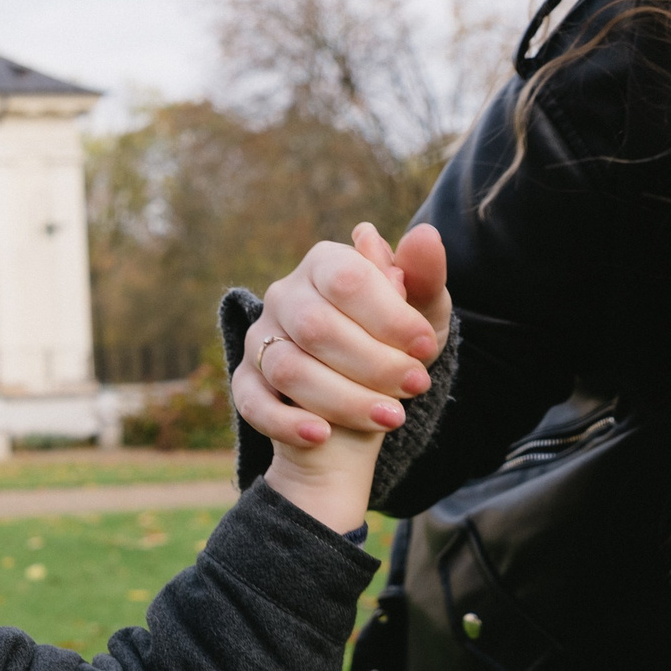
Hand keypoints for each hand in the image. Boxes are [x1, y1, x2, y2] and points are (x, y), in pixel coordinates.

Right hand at [233, 222, 452, 447]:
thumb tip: (424, 235)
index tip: (425, 347)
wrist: (369, 399)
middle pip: (317, 327)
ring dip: (343, 398)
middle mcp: (284, 296)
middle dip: (374, 362)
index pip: (348, 279)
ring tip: (391, 417)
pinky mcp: (245, 381)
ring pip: (288, 369)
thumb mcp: (424, 312)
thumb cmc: (398, 344)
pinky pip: (254, 403)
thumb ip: (424, 275)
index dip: (389, 316)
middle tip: (416, 385)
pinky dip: (287, 423)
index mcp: (324, 263)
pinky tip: (322, 435)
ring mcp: (259, 340)